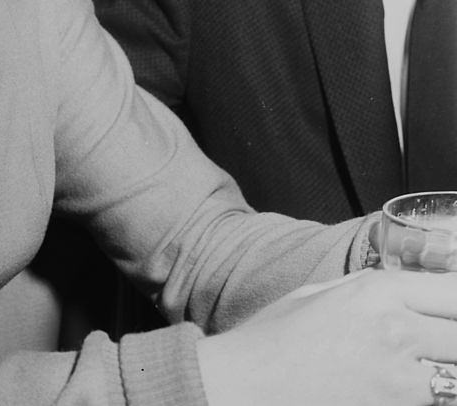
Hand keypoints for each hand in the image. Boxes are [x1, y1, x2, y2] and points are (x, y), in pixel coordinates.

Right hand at [197, 267, 456, 405]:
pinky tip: (418, 390)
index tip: (451, 310)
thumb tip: (401, 287)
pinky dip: (437, 395)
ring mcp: (402, 381)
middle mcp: (396, 331)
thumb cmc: (271, 341)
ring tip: (435, 370)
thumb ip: (365, 288)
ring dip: (450, 372)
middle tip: (442, 345)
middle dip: (455, 337)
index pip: (454, 291)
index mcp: (375, 293)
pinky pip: (440, 402)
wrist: (245, 388)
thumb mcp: (315, 295)